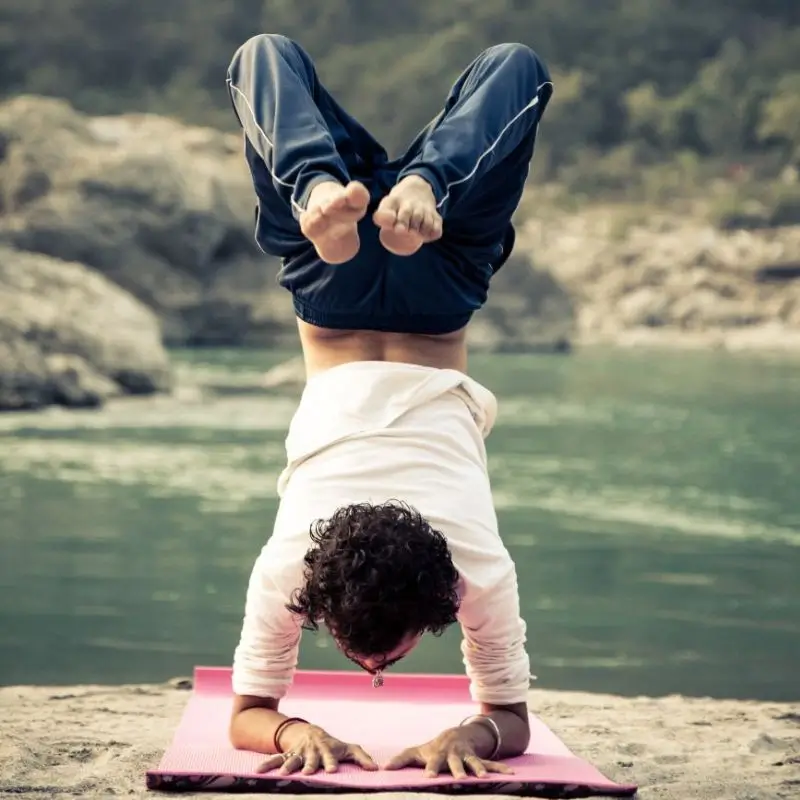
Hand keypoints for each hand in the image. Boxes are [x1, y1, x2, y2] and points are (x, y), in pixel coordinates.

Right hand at [255, 722, 377, 775]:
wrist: (312, 733)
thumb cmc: (333, 745)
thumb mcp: (349, 749)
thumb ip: (362, 758)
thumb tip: (376, 769)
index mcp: (327, 751)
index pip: (330, 757)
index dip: (331, 762)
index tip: (332, 770)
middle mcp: (312, 752)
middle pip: (311, 759)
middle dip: (309, 765)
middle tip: (308, 771)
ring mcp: (299, 754)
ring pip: (292, 760)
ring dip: (288, 766)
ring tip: (282, 775)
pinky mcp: (288, 756)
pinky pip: (276, 760)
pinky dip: (267, 765)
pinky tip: (258, 771)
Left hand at [384, 724, 513, 778]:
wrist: (456, 735)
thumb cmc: (433, 747)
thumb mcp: (417, 751)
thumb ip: (401, 760)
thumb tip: (383, 769)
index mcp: (438, 755)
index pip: (432, 763)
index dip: (430, 770)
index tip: (427, 778)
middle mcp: (453, 756)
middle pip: (455, 763)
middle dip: (457, 770)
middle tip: (459, 778)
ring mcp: (467, 757)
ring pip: (474, 763)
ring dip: (478, 769)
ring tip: (482, 778)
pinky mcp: (479, 760)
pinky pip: (492, 765)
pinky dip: (501, 769)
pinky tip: (511, 774)